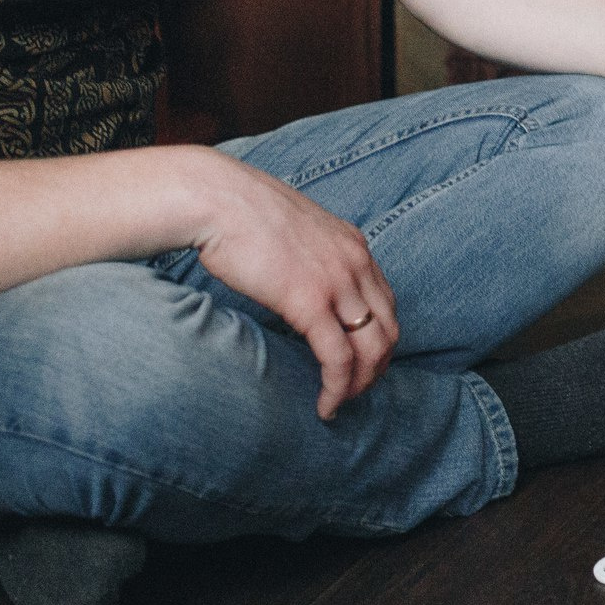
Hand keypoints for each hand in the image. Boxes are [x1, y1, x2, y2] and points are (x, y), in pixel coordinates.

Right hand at [185, 149, 398, 420]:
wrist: (216, 198)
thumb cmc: (239, 215)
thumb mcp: (293, 234)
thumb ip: (309, 260)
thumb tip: (298, 289)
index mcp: (353, 245)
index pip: (385, 302)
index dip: (377, 338)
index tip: (358, 362)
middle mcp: (355, 262)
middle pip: (388, 328)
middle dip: (376, 367)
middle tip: (354, 391)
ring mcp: (337, 281)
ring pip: (371, 348)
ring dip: (359, 384)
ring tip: (338, 404)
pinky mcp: (311, 301)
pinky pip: (338, 357)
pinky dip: (337, 388)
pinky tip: (325, 405)